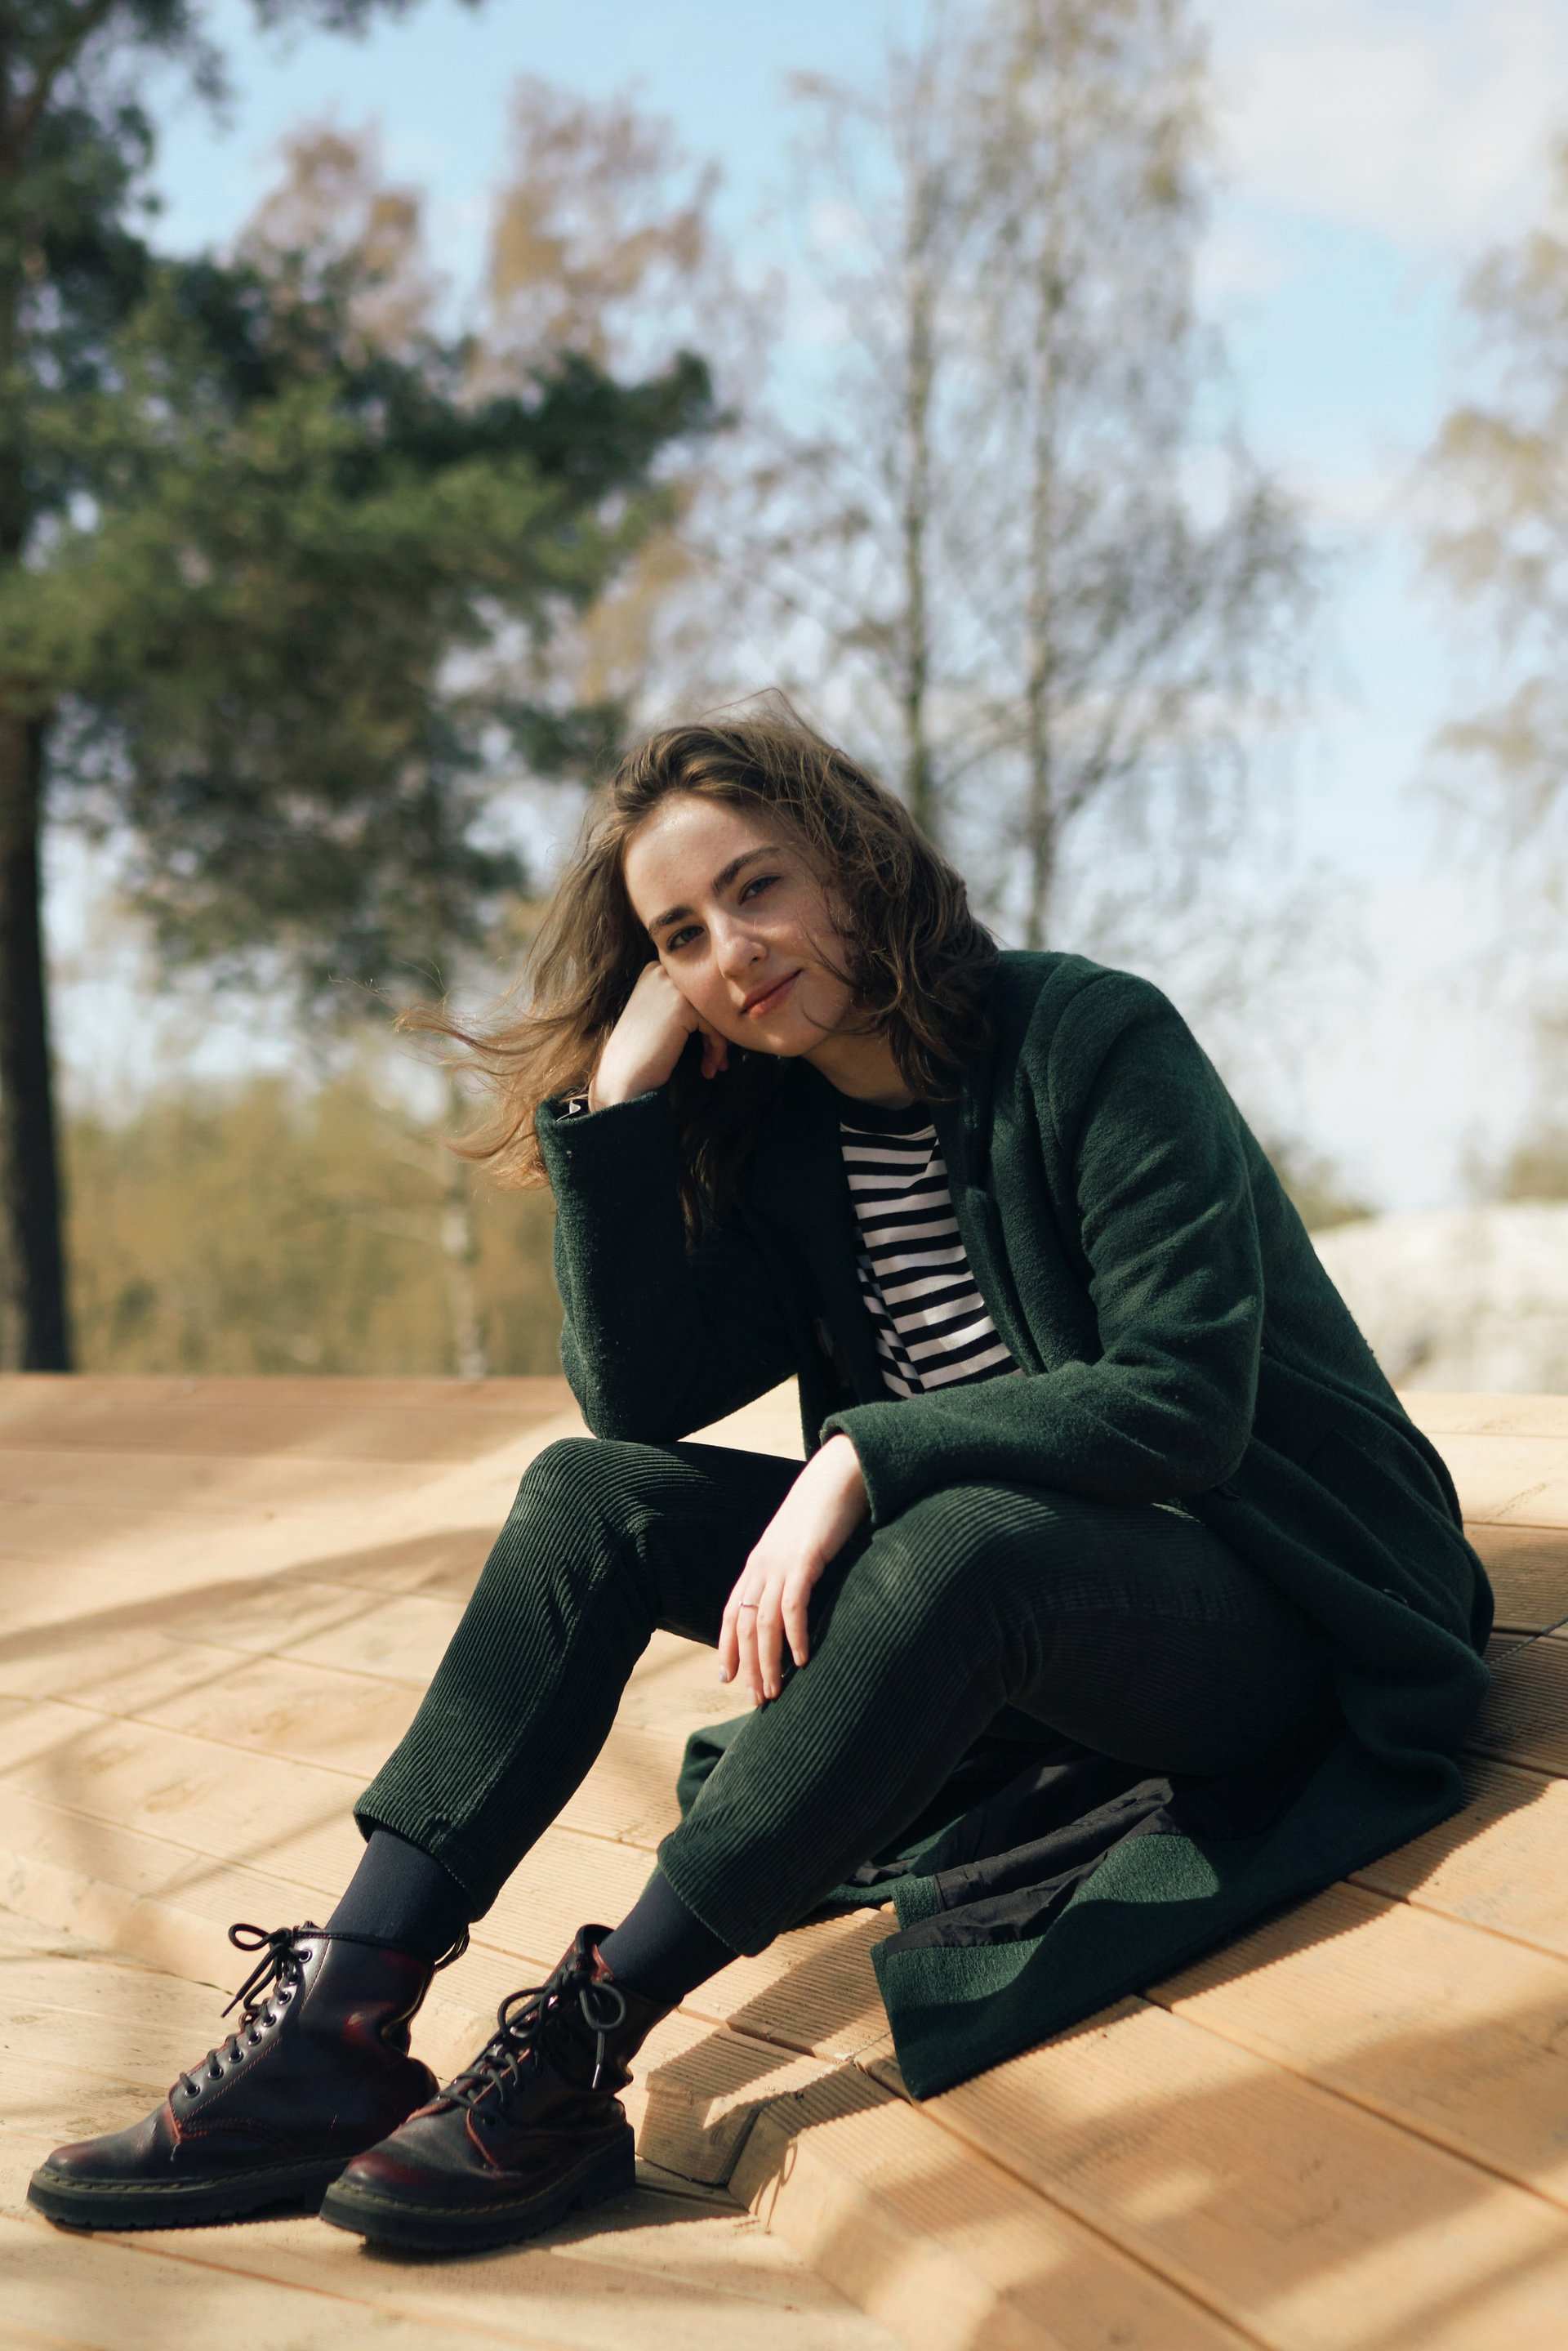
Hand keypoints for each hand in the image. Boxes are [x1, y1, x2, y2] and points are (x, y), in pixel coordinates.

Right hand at [589, 961, 728, 1109]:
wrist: (623, 1076)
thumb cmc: (641, 1052)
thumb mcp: (660, 1013)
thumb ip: (683, 1001)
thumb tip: (723, 1003)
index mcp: (655, 970)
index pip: (698, 989)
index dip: (707, 1019)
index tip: (709, 1046)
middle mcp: (662, 971)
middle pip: (708, 998)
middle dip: (717, 1030)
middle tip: (717, 1058)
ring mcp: (671, 986)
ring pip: (714, 1012)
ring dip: (719, 1043)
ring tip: (714, 1066)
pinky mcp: (682, 1006)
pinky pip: (715, 1026)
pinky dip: (716, 1050)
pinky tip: (707, 1069)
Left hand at [718, 1434, 868, 1705]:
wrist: (839, 1472)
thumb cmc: (824, 1509)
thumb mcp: (799, 1543)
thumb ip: (792, 1569)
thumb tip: (795, 1597)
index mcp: (758, 1562)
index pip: (733, 1612)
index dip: (727, 1646)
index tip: (728, 1678)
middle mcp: (762, 1565)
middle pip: (747, 1625)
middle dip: (748, 1666)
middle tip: (757, 1699)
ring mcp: (781, 1562)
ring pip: (765, 1623)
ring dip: (767, 1662)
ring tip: (774, 1691)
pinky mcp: (805, 1560)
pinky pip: (794, 1606)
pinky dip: (794, 1636)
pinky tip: (800, 1660)